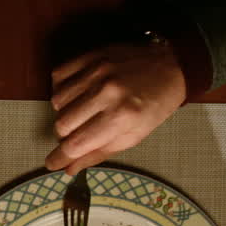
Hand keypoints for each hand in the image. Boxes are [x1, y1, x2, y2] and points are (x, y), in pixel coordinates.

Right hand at [44, 42, 186, 175]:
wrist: (172, 65)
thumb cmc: (155, 105)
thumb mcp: (133, 136)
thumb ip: (98, 153)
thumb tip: (68, 169)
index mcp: (121, 116)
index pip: (76, 144)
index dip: (60, 157)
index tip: (52, 163)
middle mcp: (106, 92)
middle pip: (62, 124)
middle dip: (65, 135)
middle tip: (78, 133)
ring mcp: (97, 71)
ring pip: (57, 102)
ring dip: (64, 112)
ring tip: (81, 111)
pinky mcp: (90, 56)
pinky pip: (58, 77)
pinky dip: (61, 89)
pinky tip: (76, 94)